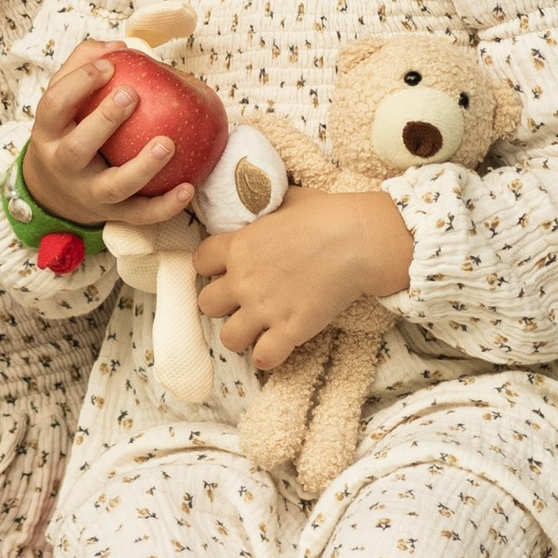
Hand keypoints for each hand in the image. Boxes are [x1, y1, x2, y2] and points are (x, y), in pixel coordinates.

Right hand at [22, 37, 192, 232]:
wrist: (54, 191)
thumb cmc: (69, 128)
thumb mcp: (64, 99)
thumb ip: (84, 65)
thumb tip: (120, 46)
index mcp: (49, 132)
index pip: (54, 105)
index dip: (79, 83)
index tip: (109, 64)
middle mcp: (64, 166)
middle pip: (77, 148)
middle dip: (104, 121)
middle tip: (133, 95)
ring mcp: (88, 194)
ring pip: (113, 187)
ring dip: (142, 167)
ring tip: (167, 144)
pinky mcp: (112, 214)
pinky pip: (140, 214)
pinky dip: (164, 206)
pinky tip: (188, 187)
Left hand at [194, 190, 411, 372]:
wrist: (358, 240)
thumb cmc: (327, 214)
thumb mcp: (288, 201)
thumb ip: (267, 209)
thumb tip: (263, 199)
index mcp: (240, 245)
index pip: (199, 261)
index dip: (211, 266)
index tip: (227, 268)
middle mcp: (244, 280)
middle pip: (206, 304)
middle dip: (223, 304)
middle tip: (243, 300)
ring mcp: (265, 308)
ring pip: (228, 338)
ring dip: (242, 334)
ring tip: (259, 328)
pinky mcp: (289, 331)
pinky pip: (263, 358)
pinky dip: (269, 356)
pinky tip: (279, 345)